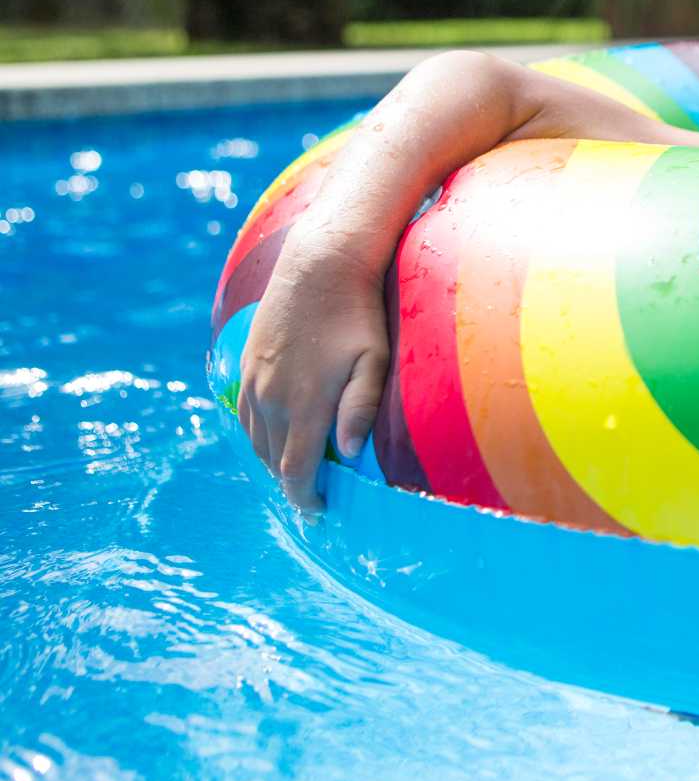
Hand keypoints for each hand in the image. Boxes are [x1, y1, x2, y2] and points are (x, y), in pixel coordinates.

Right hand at [235, 239, 389, 512]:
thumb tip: (346, 455)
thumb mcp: (373, 361)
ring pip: (255, 440)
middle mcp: (270, 398)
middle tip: (311, 499)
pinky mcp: (246, 364)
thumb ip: (360, 409)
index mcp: (303, 404)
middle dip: (291, 485)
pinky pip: (243, 415)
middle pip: (273, 460)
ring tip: (295, 474)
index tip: (317, 514)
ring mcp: (253, 381)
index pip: (296, 470)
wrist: (320, 266)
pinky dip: (257, 436)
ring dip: (272, 461)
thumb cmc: (358, 315)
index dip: (304, 498)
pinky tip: (274, 438)